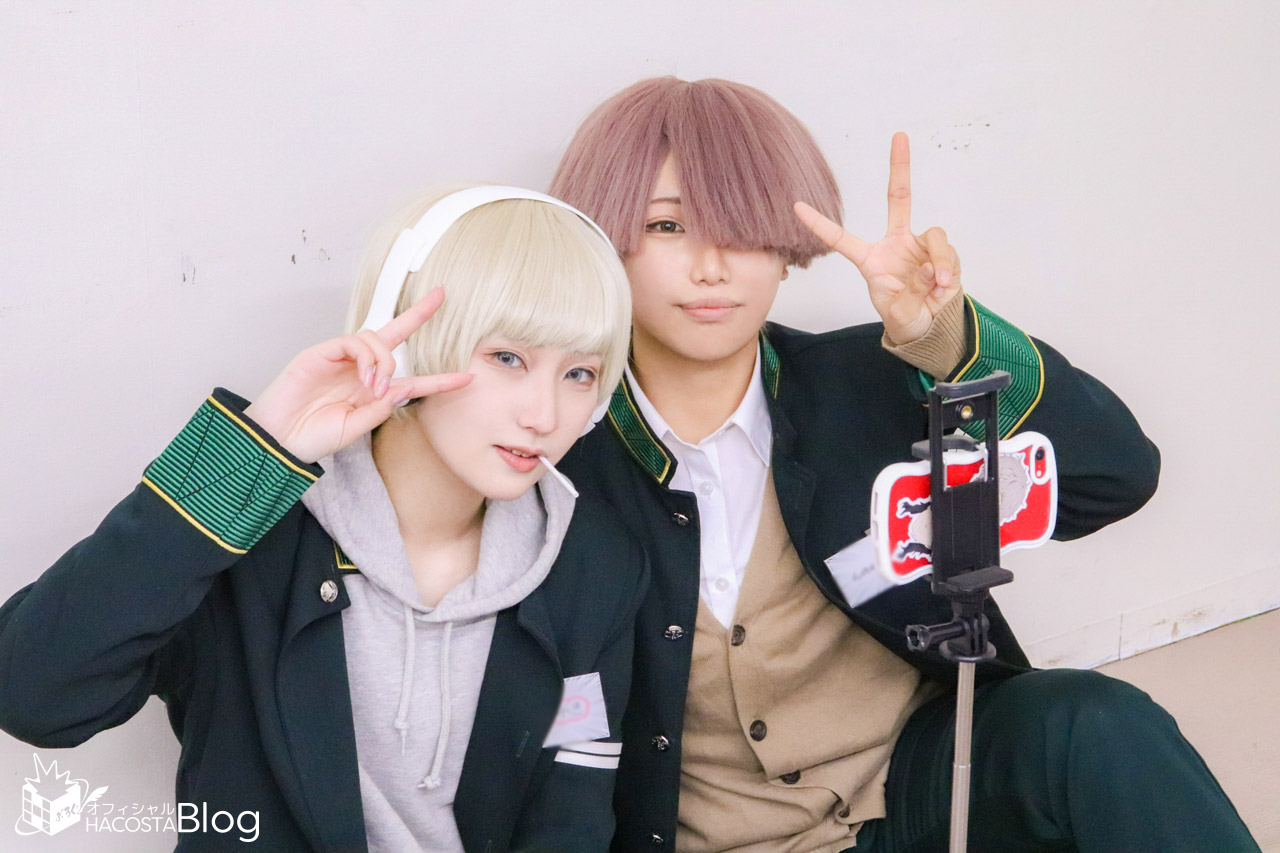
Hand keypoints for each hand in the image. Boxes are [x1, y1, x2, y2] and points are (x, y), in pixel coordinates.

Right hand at [244, 288, 471, 462]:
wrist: (275, 442)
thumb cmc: (310, 438)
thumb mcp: (355, 428)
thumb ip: (380, 409)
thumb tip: (402, 387)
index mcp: (371, 392)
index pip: (412, 380)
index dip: (439, 380)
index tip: (467, 378)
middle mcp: (360, 371)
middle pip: (394, 336)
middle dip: (418, 315)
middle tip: (440, 296)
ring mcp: (340, 360)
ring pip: (376, 339)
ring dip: (385, 361)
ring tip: (375, 387)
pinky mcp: (321, 353)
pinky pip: (353, 342)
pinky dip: (366, 356)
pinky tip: (365, 377)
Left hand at [794, 132, 961, 344]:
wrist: (931, 325)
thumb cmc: (905, 317)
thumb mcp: (898, 315)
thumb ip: (909, 294)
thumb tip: (928, 269)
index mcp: (872, 259)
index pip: (841, 239)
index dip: (819, 225)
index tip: (796, 206)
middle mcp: (896, 244)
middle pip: (898, 197)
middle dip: (900, 166)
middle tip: (900, 136)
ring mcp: (920, 245)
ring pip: (933, 234)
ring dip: (937, 261)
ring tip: (936, 285)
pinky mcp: (942, 252)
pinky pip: (946, 251)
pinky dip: (946, 268)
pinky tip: (942, 286)